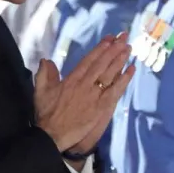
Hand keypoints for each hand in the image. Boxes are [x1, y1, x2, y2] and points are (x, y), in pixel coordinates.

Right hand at [35, 35, 133, 151]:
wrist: (52, 134)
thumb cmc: (47, 114)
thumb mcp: (41, 91)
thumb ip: (44, 74)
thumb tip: (46, 60)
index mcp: (72, 79)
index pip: (89, 60)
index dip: (101, 48)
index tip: (110, 38)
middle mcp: (85, 84)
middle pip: (102, 63)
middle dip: (114, 49)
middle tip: (124, 37)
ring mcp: (95, 95)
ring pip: (110, 74)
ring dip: (120, 60)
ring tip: (129, 48)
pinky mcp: (102, 107)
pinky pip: (115, 91)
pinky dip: (124, 80)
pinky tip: (132, 70)